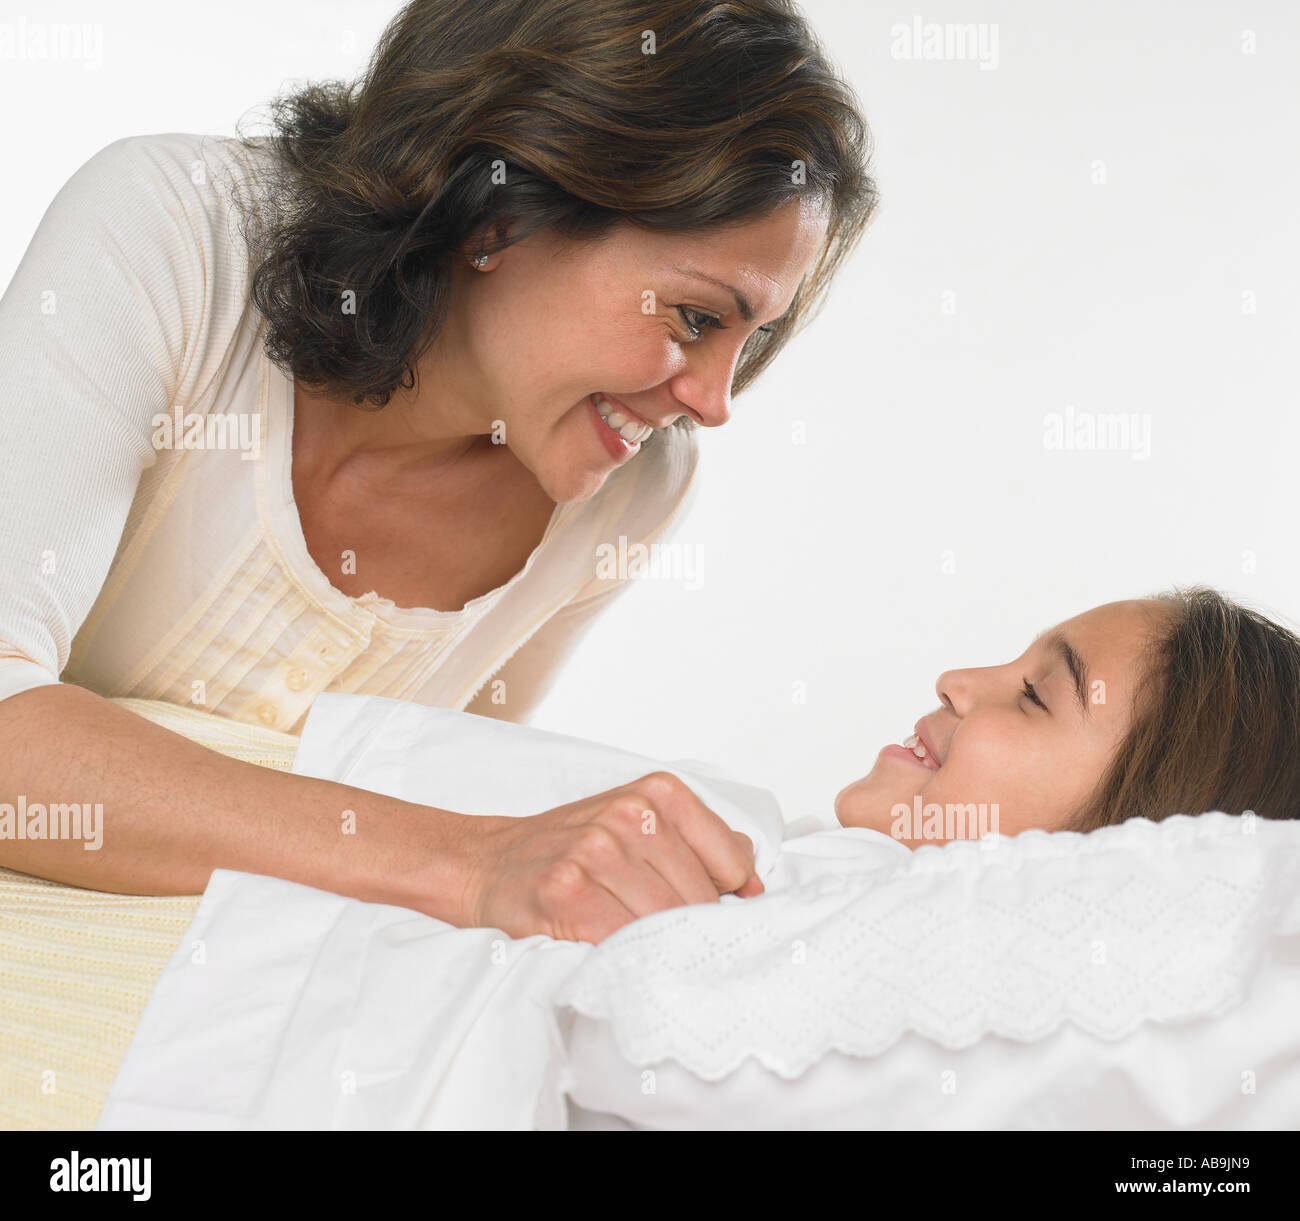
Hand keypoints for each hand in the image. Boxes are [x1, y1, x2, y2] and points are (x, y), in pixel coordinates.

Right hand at [457, 771, 763, 943]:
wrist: (487, 864)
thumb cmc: (571, 850)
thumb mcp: (638, 821)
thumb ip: (700, 841)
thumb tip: (755, 881)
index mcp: (657, 793)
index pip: (731, 863)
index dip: (725, 898)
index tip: (705, 912)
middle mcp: (629, 815)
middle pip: (700, 899)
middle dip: (688, 928)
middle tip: (663, 937)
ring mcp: (597, 851)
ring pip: (666, 922)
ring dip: (657, 946)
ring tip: (635, 944)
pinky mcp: (568, 891)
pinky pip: (625, 940)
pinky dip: (626, 956)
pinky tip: (609, 948)